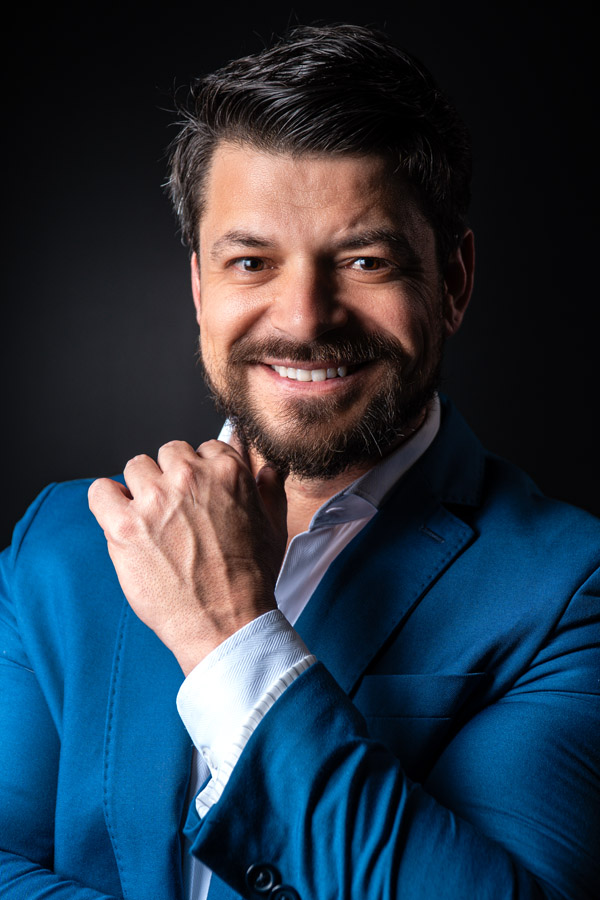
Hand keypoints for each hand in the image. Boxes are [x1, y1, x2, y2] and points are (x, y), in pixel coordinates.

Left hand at [88, 439, 286, 674]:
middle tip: (175, 510)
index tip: (199, 494)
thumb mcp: (275, 526)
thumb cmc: (252, 579)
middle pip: (168, 453)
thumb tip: (266, 470)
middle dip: (171, 477)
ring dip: (141, 489)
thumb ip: (270, 489)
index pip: (205, 448)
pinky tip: (120, 520)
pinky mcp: (125, 527)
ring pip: (135, 467)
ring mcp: (155, 501)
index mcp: (227, 471)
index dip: (202, 473)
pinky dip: (107, 502)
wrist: (227, 622)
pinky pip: (101, 492)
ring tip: (150, 519)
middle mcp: (189, 478)